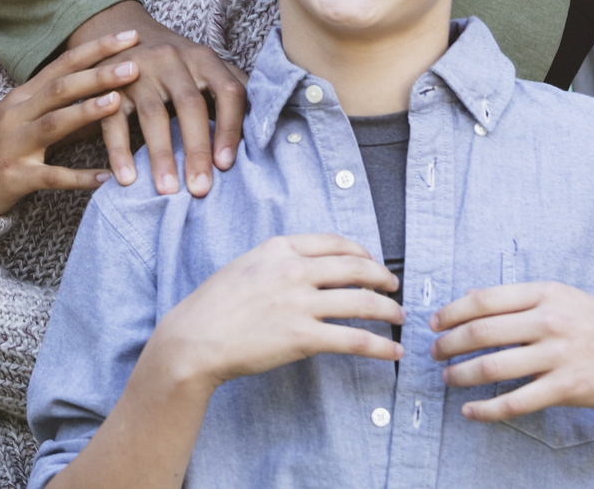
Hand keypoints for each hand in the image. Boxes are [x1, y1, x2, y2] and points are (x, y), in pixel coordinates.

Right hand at [0, 29, 139, 215]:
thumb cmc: (1, 140)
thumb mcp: (23, 113)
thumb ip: (58, 99)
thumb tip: (107, 83)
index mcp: (23, 95)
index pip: (62, 64)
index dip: (95, 49)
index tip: (129, 36)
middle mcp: (17, 115)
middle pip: (59, 89)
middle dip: (97, 76)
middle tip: (133, 66)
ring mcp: (15, 146)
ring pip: (52, 125)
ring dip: (84, 113)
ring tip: (116, 104)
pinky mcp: (16, 178)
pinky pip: (51, 177)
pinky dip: (78, 177)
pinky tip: (105, 178)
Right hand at [67, 1, 247, 197]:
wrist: (121, 28)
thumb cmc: (175, 62)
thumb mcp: (204, 65)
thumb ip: (231, 88)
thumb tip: (265, 126)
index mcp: (204, 57)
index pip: (229, 91)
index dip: (230, 129)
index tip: (227, 165)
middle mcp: (173, 59)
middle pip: (190, 105)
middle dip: (196, 150)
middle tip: (200, 189)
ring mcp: (139, 69)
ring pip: (152, 114)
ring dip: (160, 155)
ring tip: (167, 190)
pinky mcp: (110, 84)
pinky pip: (113, 120)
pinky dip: (119, 151)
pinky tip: (126, 179)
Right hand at [146, 234, 402, 390]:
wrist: (194, 339)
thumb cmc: (213, 306)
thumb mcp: (246, 265)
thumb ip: (278, 261)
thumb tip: (309, 267)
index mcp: (280, 247)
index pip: (335, 242)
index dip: (362, 251)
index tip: (372, 262)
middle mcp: (294, 270)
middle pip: (356, 267)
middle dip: (383, 277)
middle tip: (394, 287)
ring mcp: (300, 303)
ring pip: (362, 302)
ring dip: (389, 310)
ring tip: (400, 318)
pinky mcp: (304, 337)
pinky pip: (354, 339)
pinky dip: (380, 345)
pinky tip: (392, 350)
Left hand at [432, 282, 593, 419]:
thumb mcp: (562, 297)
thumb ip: (519, 298)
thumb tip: (470, 296)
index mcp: (545, 293)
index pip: (485, 299)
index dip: (452, 311)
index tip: (434, 322)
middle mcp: (549, 321)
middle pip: (482, 332)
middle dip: (449, 344)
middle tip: (434, 353)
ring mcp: (558, 355)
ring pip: (493, 366)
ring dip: (461, 374)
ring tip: (448, 378)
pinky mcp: (566, 388)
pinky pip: (516, 401)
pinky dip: (486, 409)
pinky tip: (470, 410)